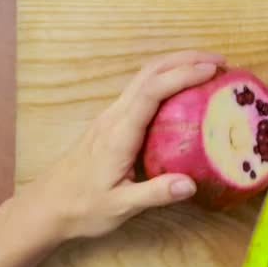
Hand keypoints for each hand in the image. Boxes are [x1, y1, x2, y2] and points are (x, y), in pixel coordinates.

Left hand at [20, 50, 225, 239]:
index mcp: (119, 134)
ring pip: (145, 76)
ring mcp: (112, 115)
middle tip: (219, 62)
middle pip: (149, 72)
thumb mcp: (119, 207)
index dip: (182, 76)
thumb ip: (155, 194)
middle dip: (185, 59)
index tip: (211, 70)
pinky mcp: (114, 120)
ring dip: (176, 65)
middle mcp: (115, 116)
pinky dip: (167, 79)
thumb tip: (191, 185)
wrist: (47, 206)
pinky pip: (143, 89)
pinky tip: (185, 90)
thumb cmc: (82, 206)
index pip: (151, 92)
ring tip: (208, 69)